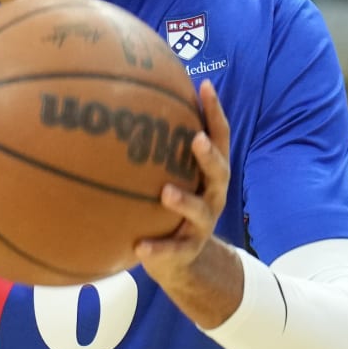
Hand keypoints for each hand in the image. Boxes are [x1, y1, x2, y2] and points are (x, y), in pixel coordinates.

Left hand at [135, 81, 240, 327]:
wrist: (181, 262)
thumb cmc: (170, 206)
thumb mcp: (171, 175)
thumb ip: (160, 148)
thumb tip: (128, 101)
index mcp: (209, 174)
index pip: (219, 138)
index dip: (215, 113)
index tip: (205, 86)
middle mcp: (212, 196)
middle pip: (219, 172)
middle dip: (209, 156)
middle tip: (196, 139)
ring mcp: (202, 225)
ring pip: (200, 211)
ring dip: (185, 201)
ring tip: (166, 192)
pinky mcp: (186, 251)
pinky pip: (173, 250)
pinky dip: (158, 248)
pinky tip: (140, 247)